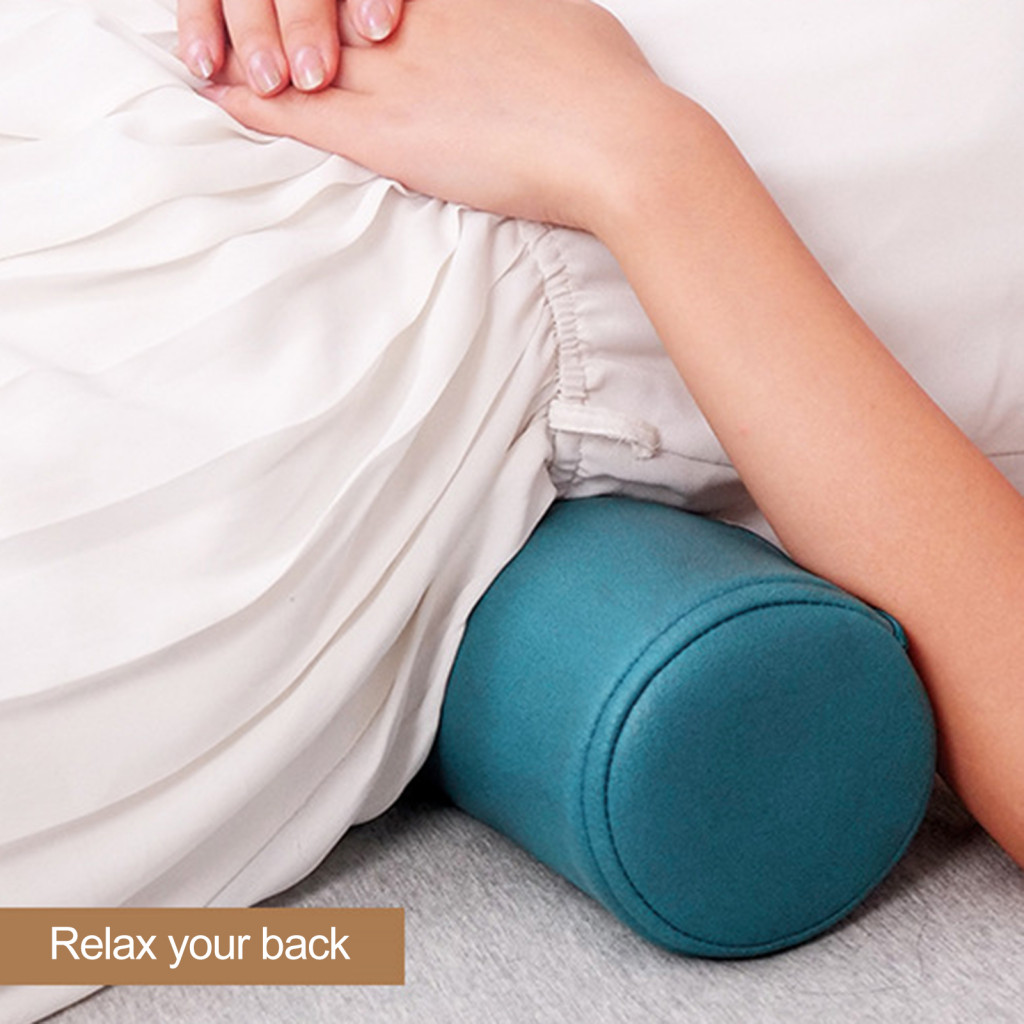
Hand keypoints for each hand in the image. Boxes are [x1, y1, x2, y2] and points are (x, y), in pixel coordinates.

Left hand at [206, 0, 685, 230]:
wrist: (613, 143)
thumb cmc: (601, 87)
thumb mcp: (557, 16)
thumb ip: (512, 10)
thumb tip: (514, 11)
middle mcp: (407, 17)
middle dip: (272, 4)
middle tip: (237, 8)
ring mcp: (390, 72)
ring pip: (291, 48)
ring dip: (245, 46)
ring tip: (205, 47)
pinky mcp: (384, 131)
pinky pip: (297, 113)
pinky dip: (252, 101)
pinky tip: (220, 92)